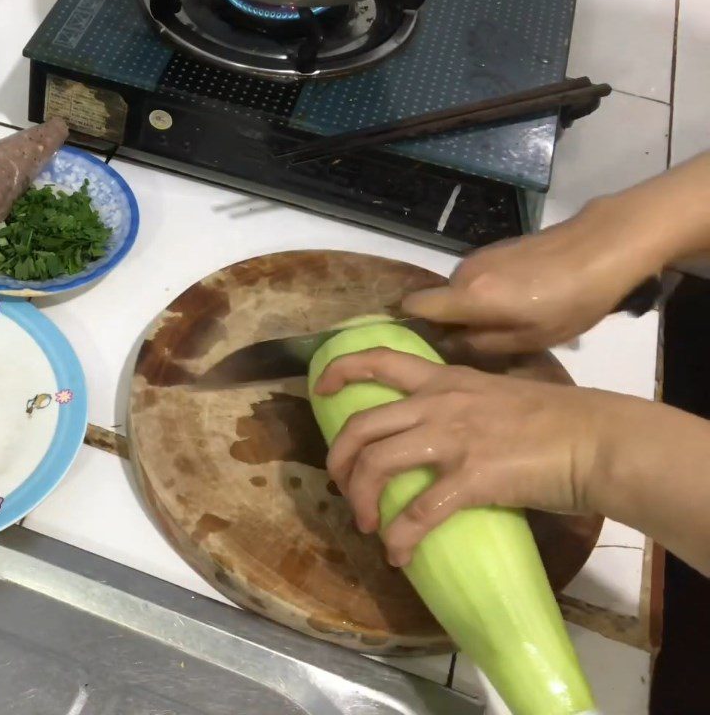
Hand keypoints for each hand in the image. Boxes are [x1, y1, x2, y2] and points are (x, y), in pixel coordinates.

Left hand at [316, 349, 613, 566]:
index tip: (320, 388)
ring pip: (376, 465)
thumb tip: (438, 427)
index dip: (341, 369)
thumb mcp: (495, 394)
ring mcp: (452, 439)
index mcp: (444, 381)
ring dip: (360, 499)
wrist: (595, 439)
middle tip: (339, 485)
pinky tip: (399, 555)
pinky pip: (418, 513)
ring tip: (365, 524)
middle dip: (337, 459)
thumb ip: (460, 404)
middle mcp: (438, 404)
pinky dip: (400, 538)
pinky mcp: (471, 478)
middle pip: (361, 425)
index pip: (380, 359)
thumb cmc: (553, 418)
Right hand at [403, 198, 665, 353]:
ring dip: (473, 306)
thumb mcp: (531, 338)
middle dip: (452, 321)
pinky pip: (478, 277)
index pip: (415, 305)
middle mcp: (465, 272)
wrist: (603, 246)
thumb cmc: (570, 301)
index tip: (423, 341)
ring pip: (461, 289)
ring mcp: (481, 256)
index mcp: (469, 297)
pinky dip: (488, 292)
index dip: (410, 322)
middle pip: (440, 300)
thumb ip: (483, 344)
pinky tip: (522, 300)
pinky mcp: (498, 246)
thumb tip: (452, 343)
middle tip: (482, 342)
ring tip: (509, 322)